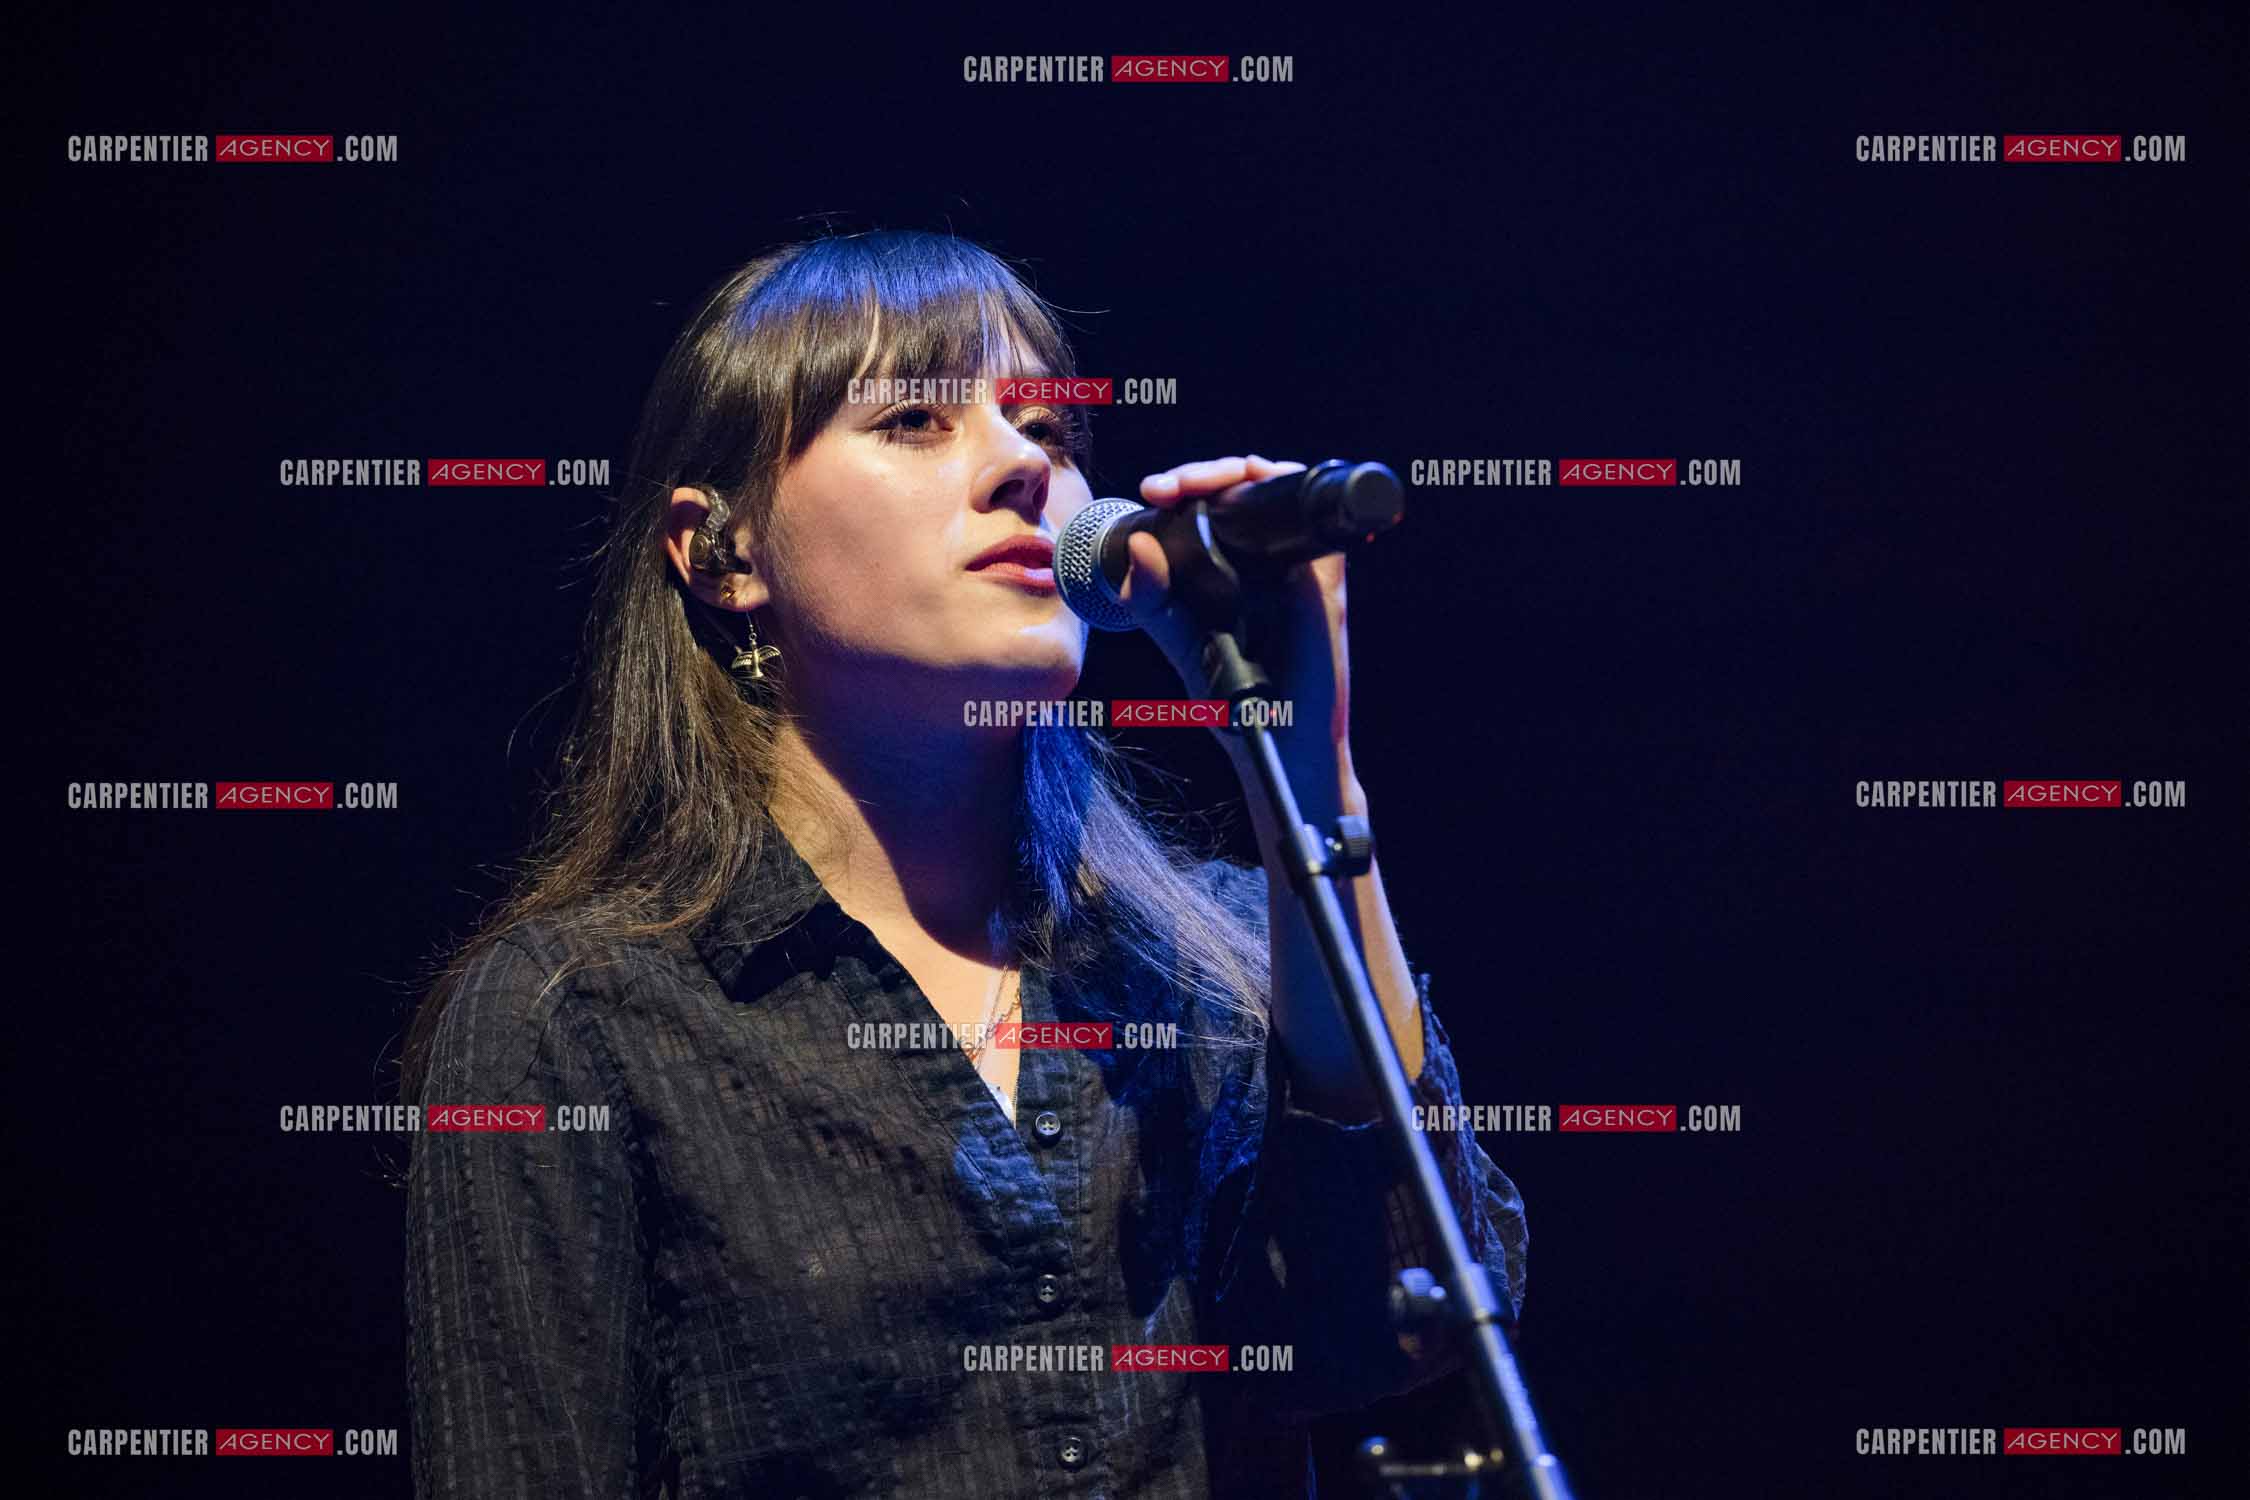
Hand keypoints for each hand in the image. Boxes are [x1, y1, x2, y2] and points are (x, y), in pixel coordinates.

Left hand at [1113, 455, 1359, 810]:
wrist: (1276, 742)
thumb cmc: (1231, 700)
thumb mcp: (1178, 641)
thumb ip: (1151, 600)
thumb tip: (1139, 544)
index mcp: (1229, 568)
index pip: (1212, 504)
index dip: (1185, 484)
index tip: (1154, 492)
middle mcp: (1265, 560)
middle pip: (1243, 488)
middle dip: (1203, 472)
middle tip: (1167, 488)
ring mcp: (1297, 567)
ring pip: (1278, 490)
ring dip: (1239, 472)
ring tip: (1196, 485)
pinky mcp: (1324, 581)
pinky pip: (1317, 521)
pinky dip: (1294, 489)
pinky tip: (1259, 483)